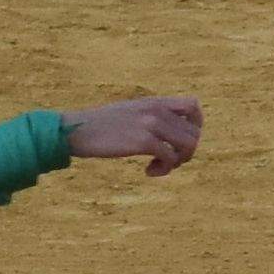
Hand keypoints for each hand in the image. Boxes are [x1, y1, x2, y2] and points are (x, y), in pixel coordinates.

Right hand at [68, 96, 203, 173]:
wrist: (77, 130)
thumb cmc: (99, 125)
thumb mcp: (129, 112)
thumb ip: (149, 115)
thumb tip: (166, 131)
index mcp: (153, 101)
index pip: (193, 105)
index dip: (196, 125)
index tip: (180, 141)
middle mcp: (156, 110)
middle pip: (193, 133)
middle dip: (186, 151)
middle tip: (168, 160)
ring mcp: (151, 124)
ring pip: (188, 145)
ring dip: (178, 161)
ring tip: (159, 166)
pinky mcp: (143, 141)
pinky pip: (170, 158)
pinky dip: (164, 169)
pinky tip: (148, 172)